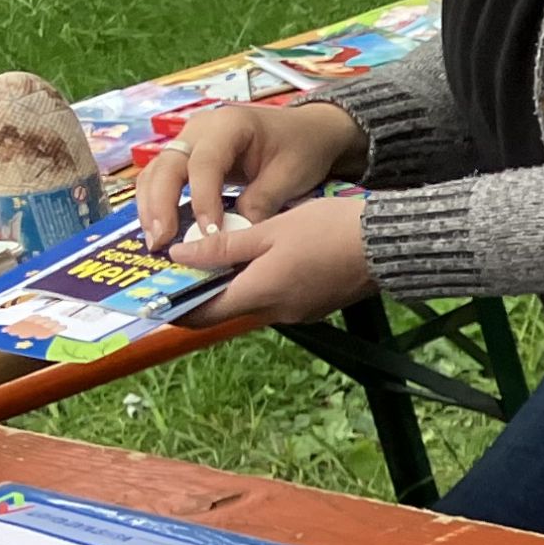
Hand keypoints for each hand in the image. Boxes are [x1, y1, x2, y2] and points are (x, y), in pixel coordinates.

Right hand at [136, 100, 360, 255]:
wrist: (307, 130)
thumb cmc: (301, 148)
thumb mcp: (289, 175)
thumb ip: (261, 202)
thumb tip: (233, 238)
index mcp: (229, 125)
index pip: (205, 164)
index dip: (202, 200)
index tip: (208, 234)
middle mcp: (200, 128)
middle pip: (167, 165)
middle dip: (160, 205)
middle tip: (161, 242)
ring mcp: (188, 140)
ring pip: (156, 172)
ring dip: (151, 207)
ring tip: (156, 242)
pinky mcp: (185, 156)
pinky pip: (162, 178)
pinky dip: (157, 202)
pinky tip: (160, 229)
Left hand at [169, 193, 375, 325]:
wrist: (390, 244)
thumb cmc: (328, 231)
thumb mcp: (271, 230)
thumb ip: (222, 246)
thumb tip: (178, 257)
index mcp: (259, 295)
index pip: (201, 315)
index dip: (173, 305)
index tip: (153, 289)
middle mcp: (276, 312)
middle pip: (226, 305)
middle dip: (204, 285)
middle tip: (184, 256)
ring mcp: (299, 311)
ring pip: (253, 297)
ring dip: (235, 278)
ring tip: (223, 247)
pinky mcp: (317, 303)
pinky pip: (278, 294)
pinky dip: (262, 278)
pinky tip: (264, 253)